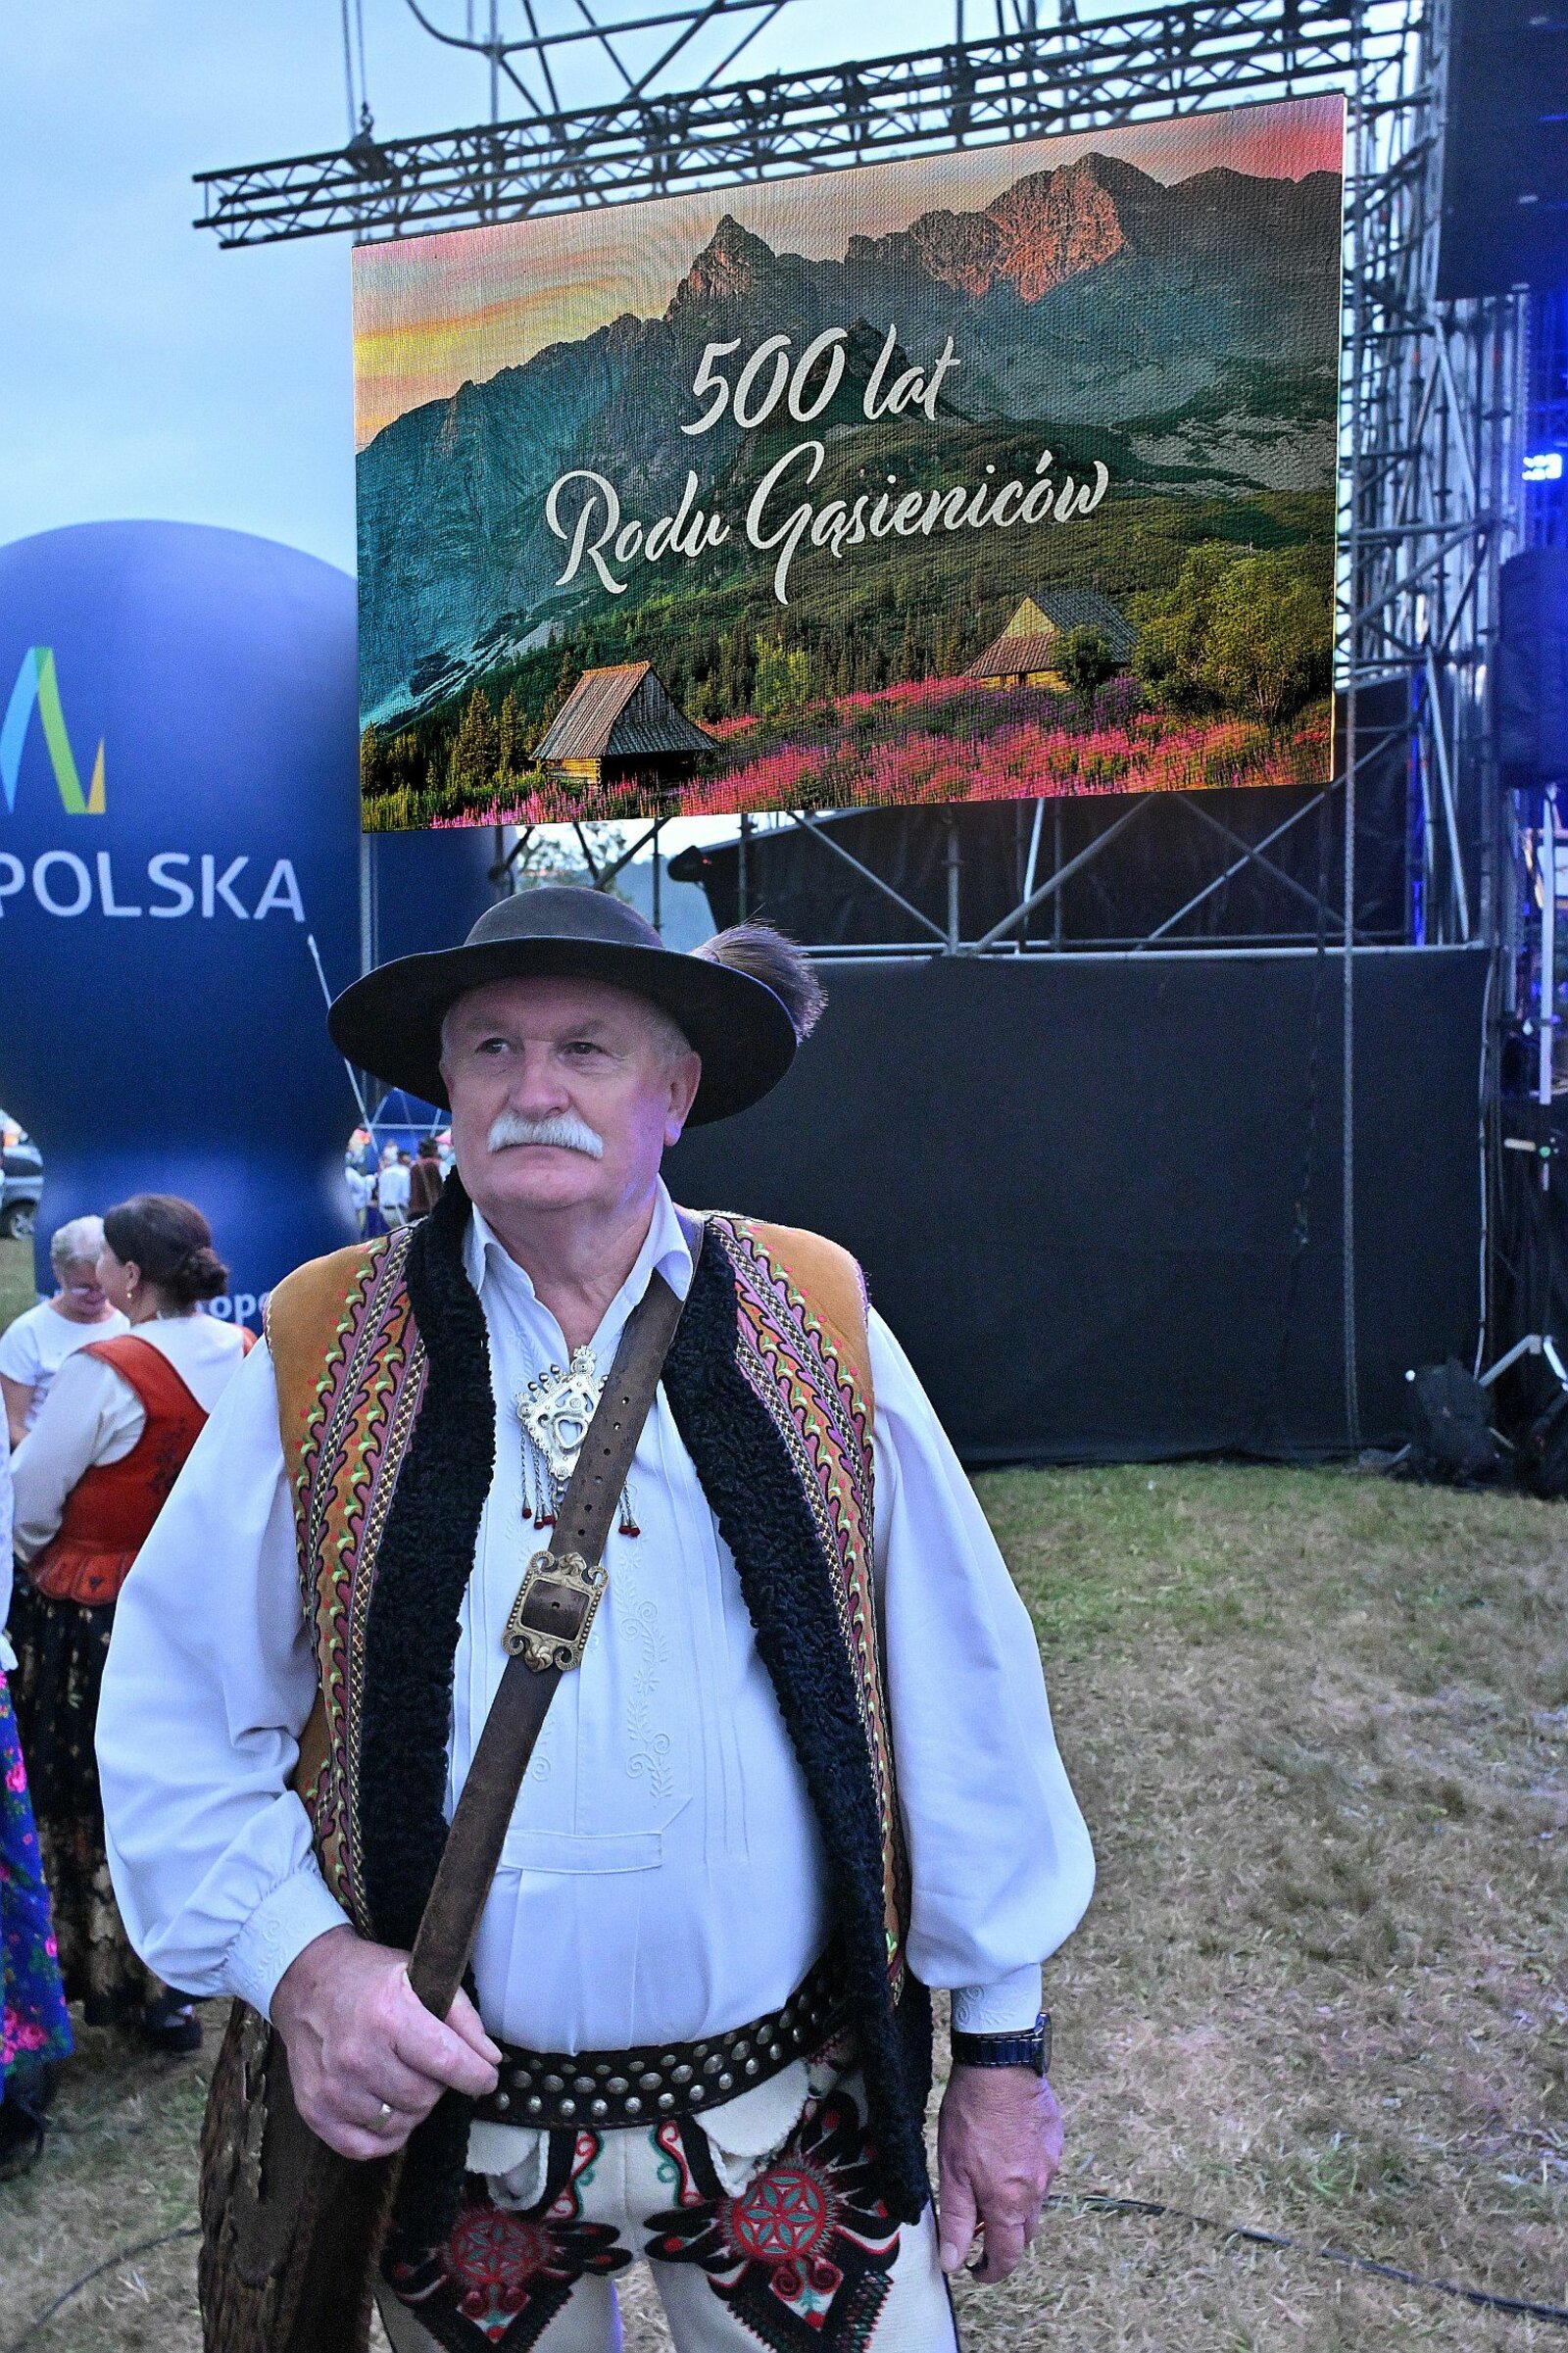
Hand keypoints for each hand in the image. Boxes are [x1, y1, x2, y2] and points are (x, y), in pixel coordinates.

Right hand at [270, 1925, 500, 2160]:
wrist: (306, 1984)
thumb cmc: (367, 1978)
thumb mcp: (419, 1976)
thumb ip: (461, 2016)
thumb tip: (490, 2059)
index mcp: (388, 2016)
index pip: (448, 2063)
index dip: (477, 2076)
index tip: (486, 2078)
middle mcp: (358, 2055)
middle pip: (425, 2097)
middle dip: (439, 2085)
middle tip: (428, 2064)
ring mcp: (334, 2088)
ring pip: (401, 2124)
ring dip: (413, 2108)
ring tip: (404, 2079)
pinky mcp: (315, 2111)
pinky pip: (366, 2147)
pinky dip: (385, 2135)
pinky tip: (387, 2108)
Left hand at [936, 2063, 1063, 2284]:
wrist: (1000, 2064)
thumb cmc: (970, 2115)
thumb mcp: (952, 2169)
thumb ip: (955, 2219)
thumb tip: (952, 2262)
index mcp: (1009, 2203)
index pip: (1007, 2256)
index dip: (992, 2271)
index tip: (977, 2270)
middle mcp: (1036, 2191)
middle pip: (1024, 2232)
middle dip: (1004, 2238)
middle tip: (980, 2226)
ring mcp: (1050, 2165)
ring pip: (1036, 2201)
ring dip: (1016, 2204)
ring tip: (992, 2182)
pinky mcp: (1056, 2141)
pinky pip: (1044, 2170)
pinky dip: (1027, 2174)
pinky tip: (1009, 2151)